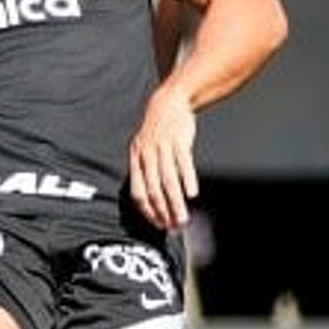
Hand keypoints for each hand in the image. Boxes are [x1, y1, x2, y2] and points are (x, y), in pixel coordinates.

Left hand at [128, 84, 197, 231]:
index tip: (159, 224)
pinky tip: (192, 193)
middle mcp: (146, 155)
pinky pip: (183, 164)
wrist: (169, 102)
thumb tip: (152, 201)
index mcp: (136, 159)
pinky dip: (188, 180)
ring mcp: (162, 147)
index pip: (137, 192)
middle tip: (173, 227)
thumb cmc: (157, 130)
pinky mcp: (179, 140)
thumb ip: (146, 172)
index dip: (147, 211)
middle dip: (163, 212)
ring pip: (168, 181)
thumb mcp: (144, 149)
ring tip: (183, 218)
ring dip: (176, 203)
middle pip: (153, 190)